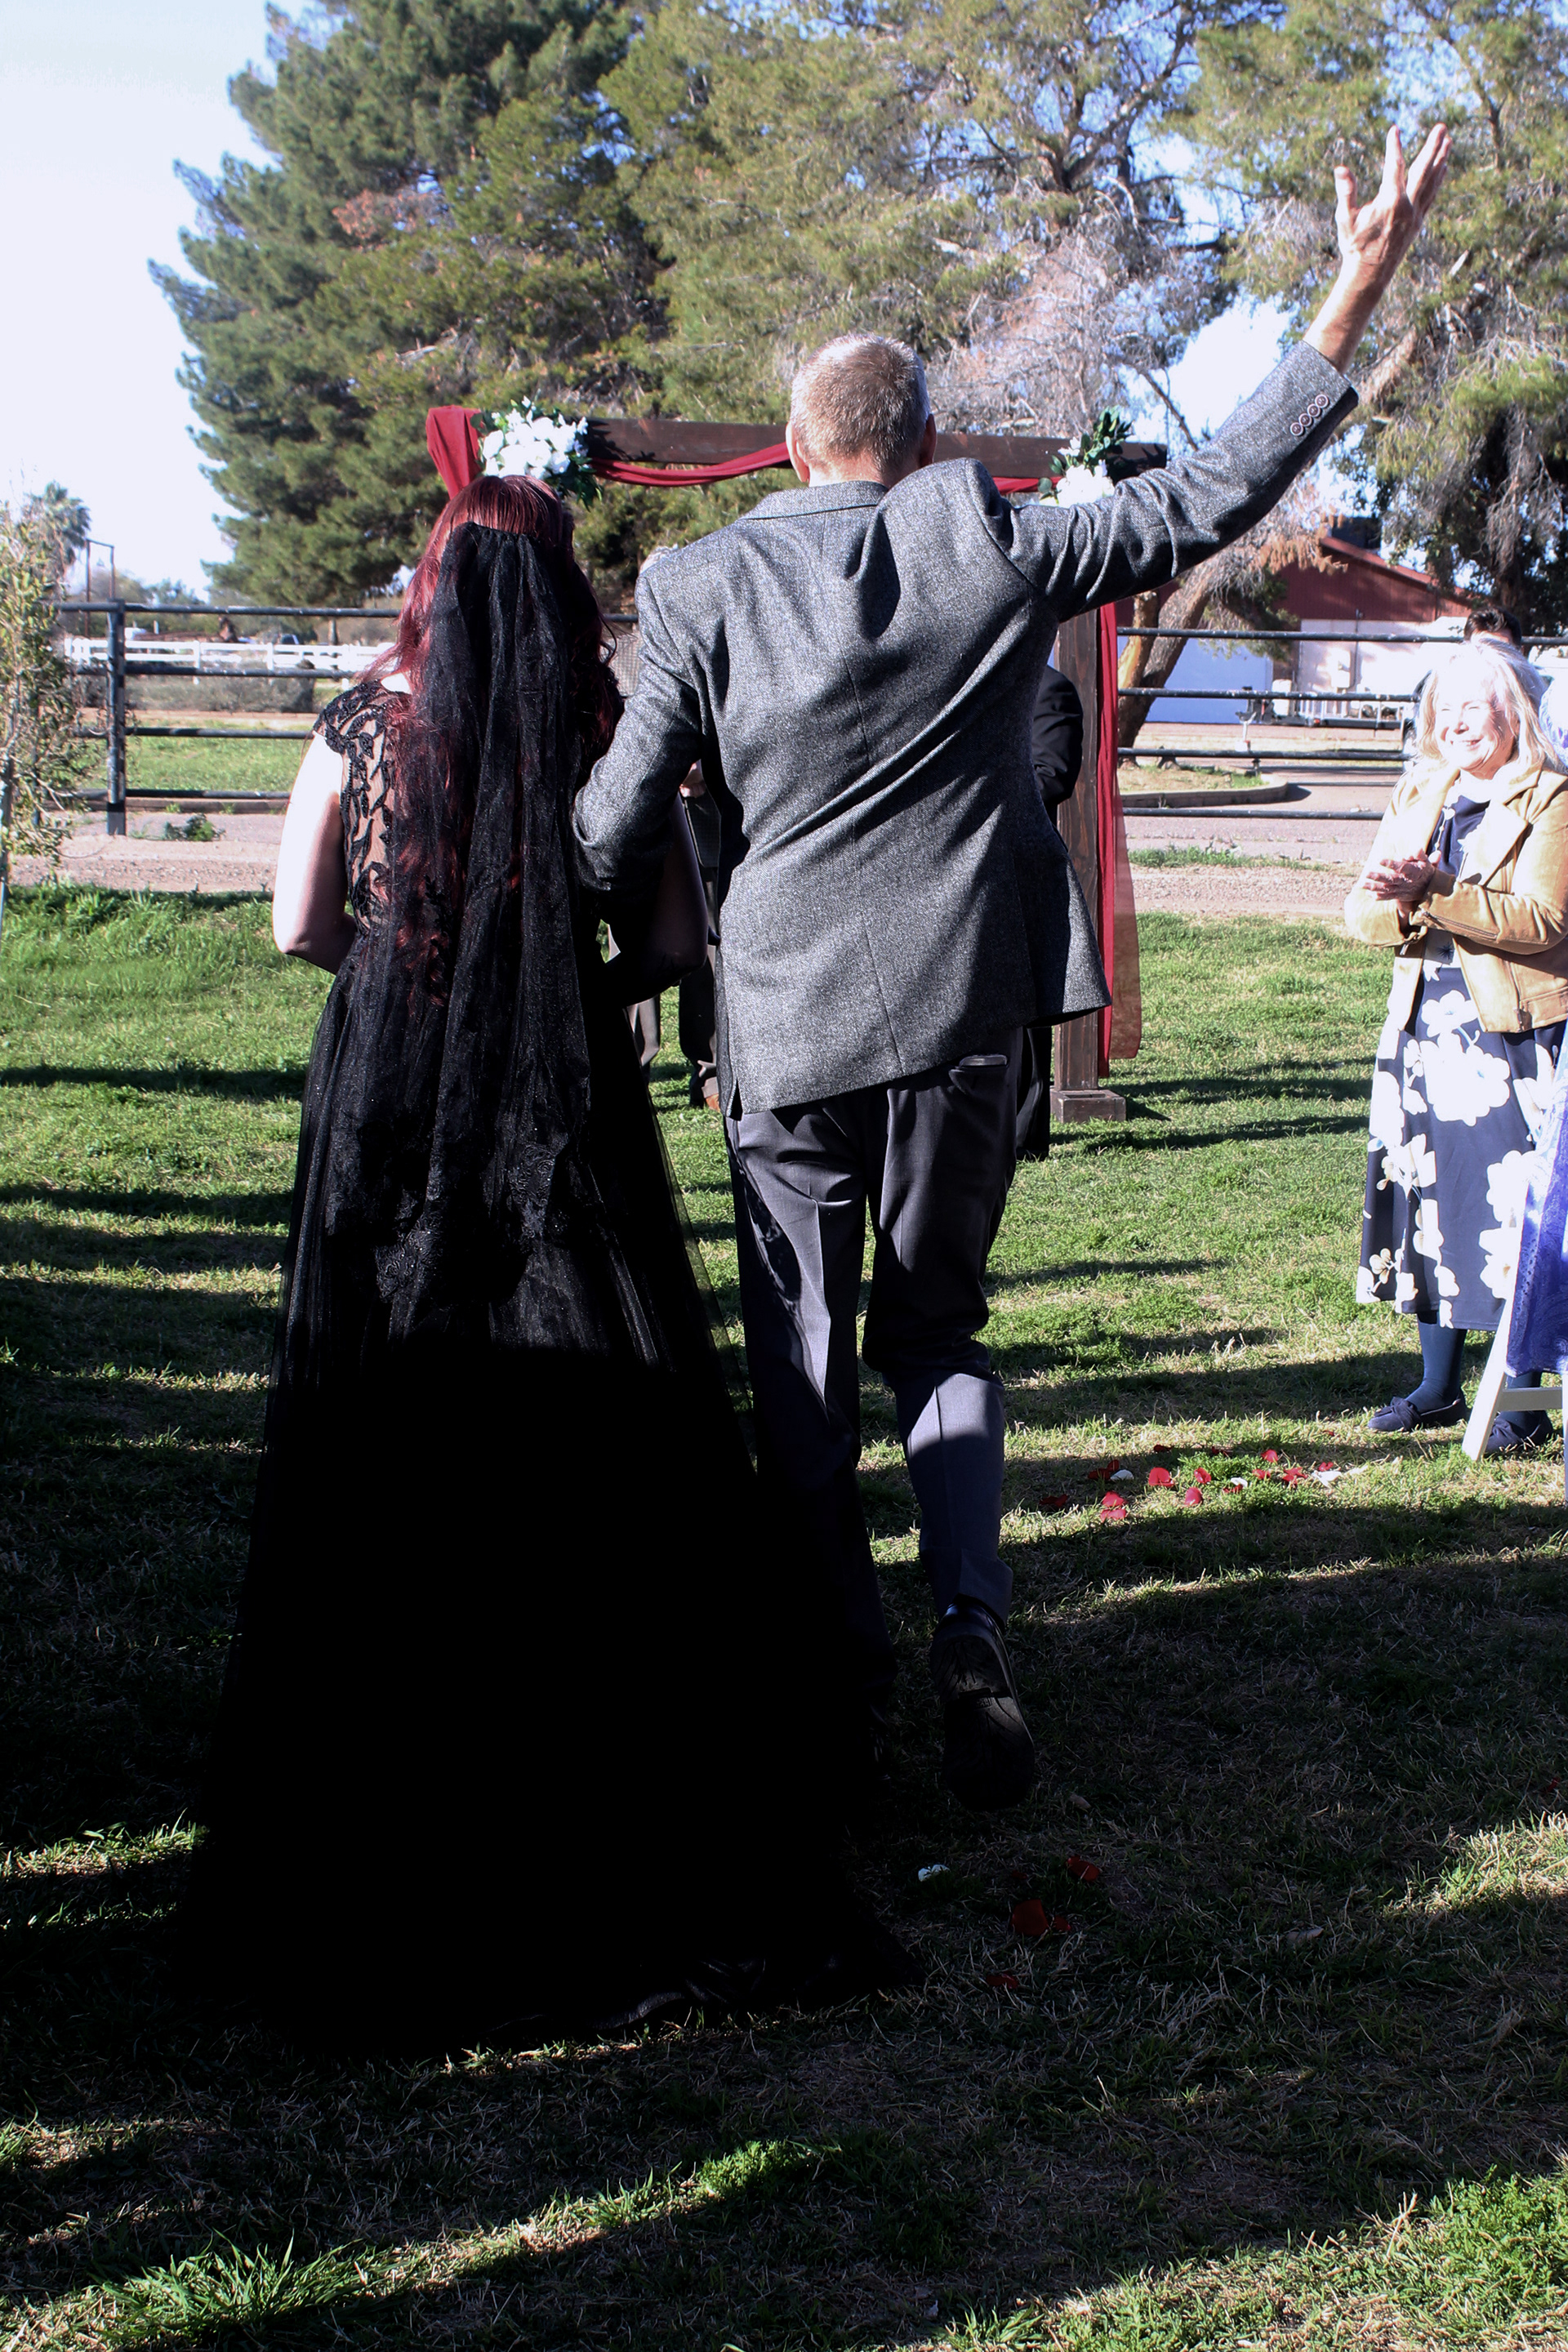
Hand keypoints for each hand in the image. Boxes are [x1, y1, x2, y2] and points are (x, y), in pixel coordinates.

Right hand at [1334, 125, 1450, 294]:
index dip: (1394, 147)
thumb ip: (1346, 192)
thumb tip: (1340, 169)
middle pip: (1423, 170)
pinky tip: (1442, 168)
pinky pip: (1431, 195)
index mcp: (1390, 203)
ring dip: (1441, 160)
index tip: (1395, 129)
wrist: (1369, 275)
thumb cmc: (1354, 246)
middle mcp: (1408, 207)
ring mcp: (1416, 215)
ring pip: (1431, 182)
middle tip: (1442, 127)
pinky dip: (1438, 180)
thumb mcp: (1345, 220)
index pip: (1394, 168)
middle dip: (1433, 147)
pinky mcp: (1418, 222)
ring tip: (1449, 141)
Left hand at [1364, 852, 1436, 904]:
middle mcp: (1405, 882)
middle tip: (1366, 873)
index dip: (1391, 864)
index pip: (1401, 867)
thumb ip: (1419, 855)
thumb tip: (1414, 850)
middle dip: (1378, 877)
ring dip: (1373, 887)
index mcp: (1412, 872)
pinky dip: (1377, 896)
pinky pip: (1387, 897)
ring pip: (1386, 889)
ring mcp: (1400, 890)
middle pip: (1390, 880)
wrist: (1430, 889)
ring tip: (1361, 884)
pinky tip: (1367, 893)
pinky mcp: (1398, 895)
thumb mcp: (1425, 861)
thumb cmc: (1424, 870)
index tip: (1380, 860)